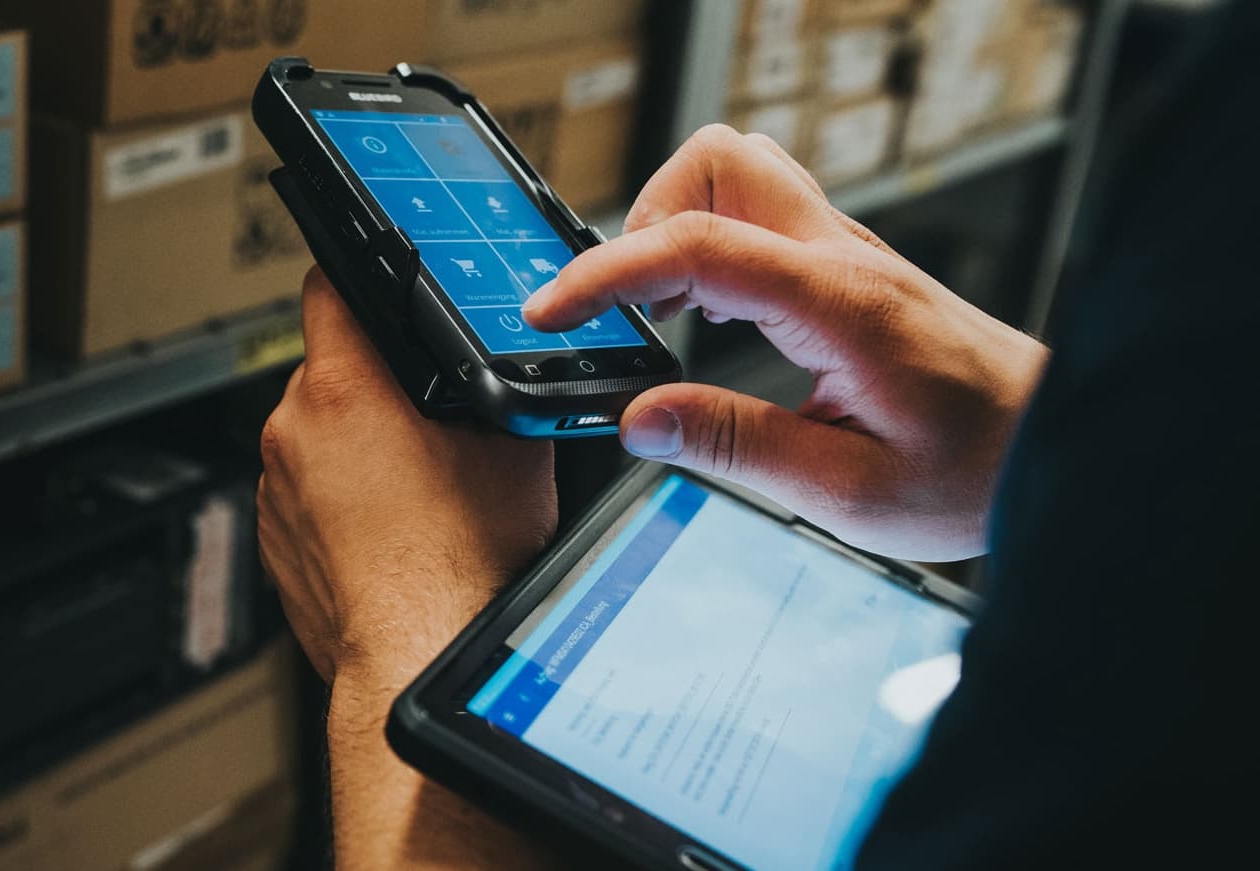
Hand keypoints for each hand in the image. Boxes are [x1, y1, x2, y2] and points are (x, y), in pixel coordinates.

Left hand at [258, 269, 557, 681]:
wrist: (424, 655)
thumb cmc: (464, 563)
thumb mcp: (512, 444)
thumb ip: (490, 381)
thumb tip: (499, 360)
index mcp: (342, 389)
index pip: (327, 287)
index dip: (358, 279)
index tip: (377, 289)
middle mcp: (292, 430)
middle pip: (329, 370)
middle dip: (374, 385)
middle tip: (428, 423)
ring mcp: (277, 489)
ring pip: (318, 437)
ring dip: (356, 447)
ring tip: (415, 490)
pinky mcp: (275, 540)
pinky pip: (308, 495)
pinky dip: (341, 502)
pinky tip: (390, 531)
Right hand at [524, 125, 1048, 560]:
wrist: (1053, 447)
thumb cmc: (974, 470)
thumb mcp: (844, 490)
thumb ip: (734, 446)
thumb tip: (640, 418)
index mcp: (839, 305)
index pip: (698, 246)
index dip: (608, 272)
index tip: (551, 312)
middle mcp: (842, 256)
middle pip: (719, 161)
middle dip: (646, 220)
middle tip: (628, 307)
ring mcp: (846, 251)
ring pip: (738, 172)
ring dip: (677, 224)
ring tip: (660, 313)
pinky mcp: (844, 266)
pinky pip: (757, 215)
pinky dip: (706, 246)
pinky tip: (701, 317)